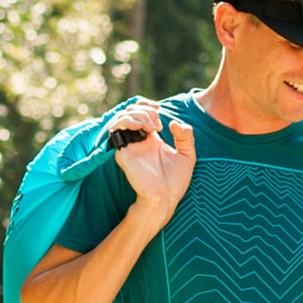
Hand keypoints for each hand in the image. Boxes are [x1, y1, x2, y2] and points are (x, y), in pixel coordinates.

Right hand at [110, 102, 195, 223]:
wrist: (165, 198)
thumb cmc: (176, 181)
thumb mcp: (187, 155)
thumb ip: (186, 136)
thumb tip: (174, 123)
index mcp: (151, 139)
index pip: (141, 112)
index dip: (147, 105)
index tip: (159, 107)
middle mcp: (138, 140)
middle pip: (131, 111)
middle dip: (145, 110)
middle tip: (158, 125)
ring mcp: (129, 145)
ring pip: (121, 117)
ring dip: (137, 114)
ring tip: (151, 127)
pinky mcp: (123, 153)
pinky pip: (115, 130)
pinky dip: (126, 121)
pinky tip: (142, 128)